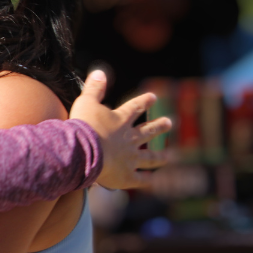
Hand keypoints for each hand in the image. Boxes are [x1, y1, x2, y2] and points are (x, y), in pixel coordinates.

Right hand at [70, 70, 171, 189]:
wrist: (84, 152)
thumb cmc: (84, 126)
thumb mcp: (86, 102)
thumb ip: (94, 88)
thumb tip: (100, 71)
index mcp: (121, 121)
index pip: (135, 108)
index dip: (144, 102)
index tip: (154, 97)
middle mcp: (130, 139)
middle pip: (148, 131)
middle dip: (159, 126)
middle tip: (169, 122)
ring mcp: (130, 158)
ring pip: (149, 157)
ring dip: (159, 156)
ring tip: (169, 156)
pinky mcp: (126, 176)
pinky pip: (139, 179)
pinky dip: (146, 180)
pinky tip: (152, 181)